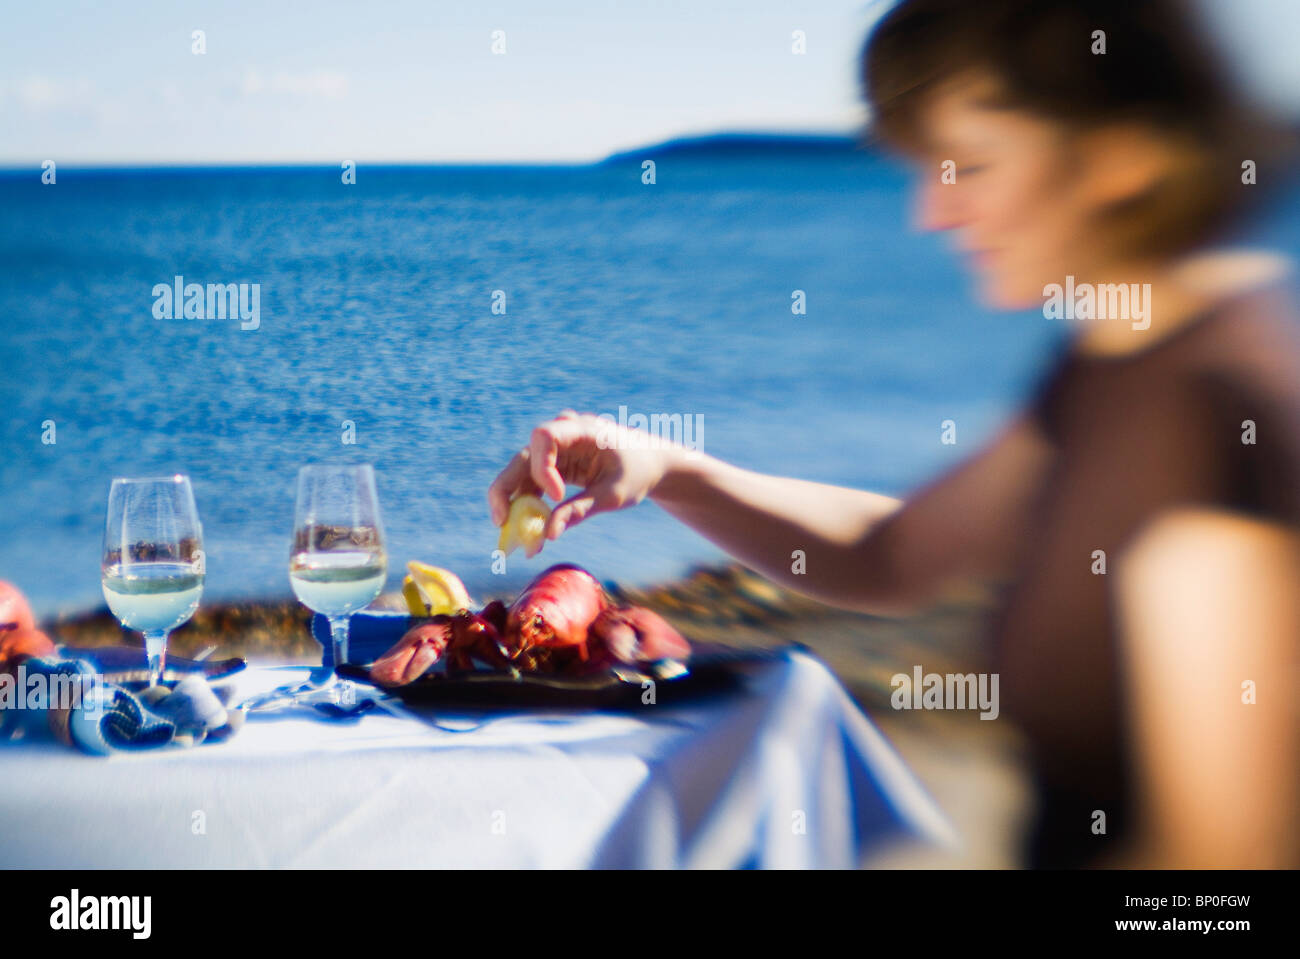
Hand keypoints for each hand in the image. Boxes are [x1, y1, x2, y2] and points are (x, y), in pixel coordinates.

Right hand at [488, 410, 678, 542]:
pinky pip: (531, 484)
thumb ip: (581, 510)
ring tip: (520, 540)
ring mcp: (555, 449)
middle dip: (507, 490)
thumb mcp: (614, 495)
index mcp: (582, 429)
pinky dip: (528, 507)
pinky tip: (531, 534)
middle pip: (523, 457)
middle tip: (500, 522)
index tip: (557, 496)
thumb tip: (548, 534)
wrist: (650, 464)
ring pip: (521, 474)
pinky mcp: (553, 465)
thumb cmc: (637, 473)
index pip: (544, 436)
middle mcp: (562, 434)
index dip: (542, 466)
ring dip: (515, 505)